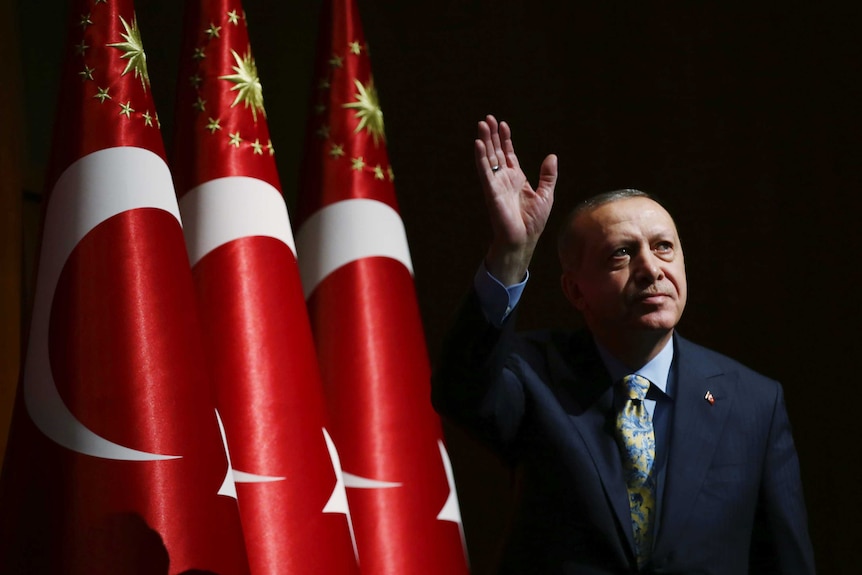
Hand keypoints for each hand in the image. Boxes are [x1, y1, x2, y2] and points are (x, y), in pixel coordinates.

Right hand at [475, 115, 556, 284]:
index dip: (505, 139)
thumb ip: (548, 175)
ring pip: (488, 158)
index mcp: (516, 178)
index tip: (503, 124)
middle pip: (496, 152)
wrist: (523, 240)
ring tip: (482, 124)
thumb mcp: (546, 194)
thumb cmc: (533, 222)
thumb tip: (552, 156)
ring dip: (485, 141)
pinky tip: (478, 144)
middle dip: (492, 135)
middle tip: (487, 118)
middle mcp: (504, 179)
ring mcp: (496, 184)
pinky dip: (481, 157)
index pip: (508, 154)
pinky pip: (484, 171)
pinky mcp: (491, 191)